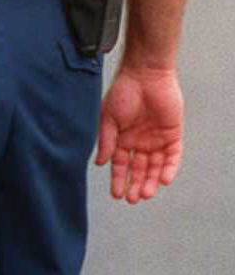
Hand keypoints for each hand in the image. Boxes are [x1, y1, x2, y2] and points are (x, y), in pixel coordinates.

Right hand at [95, 65, 182, 203]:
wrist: (145, 75)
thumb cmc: (123, 92)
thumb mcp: (108, 118)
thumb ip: (106, 141)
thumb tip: (100, 163)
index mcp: (122, 138)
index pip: (121, 164)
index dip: (118, 179)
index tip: (115, 194)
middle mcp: (140, 142)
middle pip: (139, 169)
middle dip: (135, 184)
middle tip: (132, 199)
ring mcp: (157, 139)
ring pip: (155, 167)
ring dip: (150, 181)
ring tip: (145, 193)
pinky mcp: (173, 135)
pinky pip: (173, 156)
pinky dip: (169, 169)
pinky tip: (163, 180)